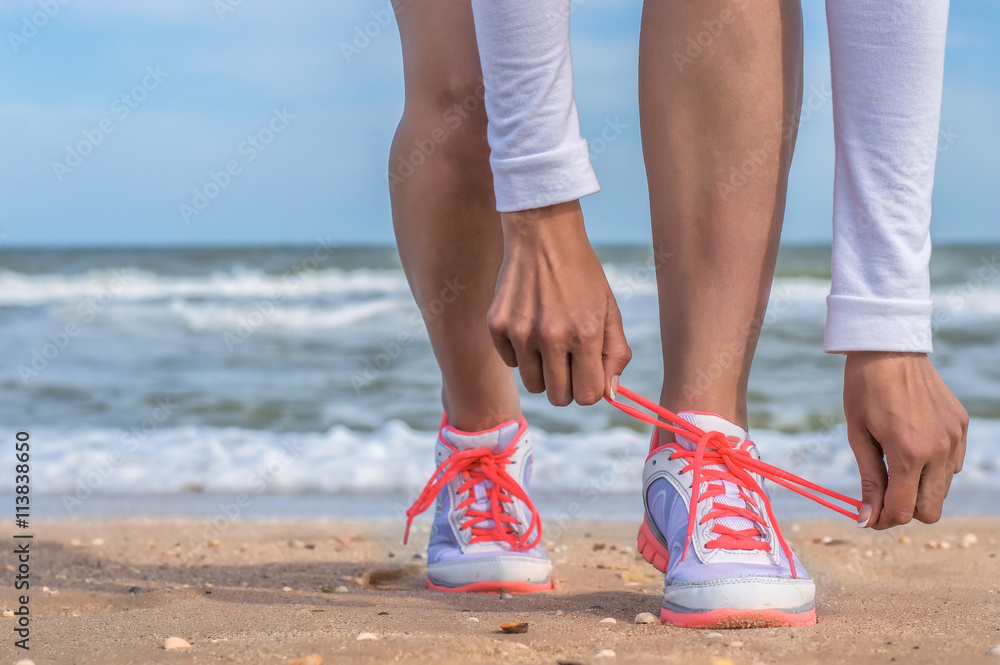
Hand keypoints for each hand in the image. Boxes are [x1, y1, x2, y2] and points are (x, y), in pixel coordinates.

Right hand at [488, 201, 630, 405]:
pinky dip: (521, 353)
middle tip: (569, 362)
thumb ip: (616, 353)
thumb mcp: (609, 309)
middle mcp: (550, 336)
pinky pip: (511, 363)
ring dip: (543, 372)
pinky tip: (529, 324)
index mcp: (585, 333)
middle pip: (559, 397)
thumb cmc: (582, 274)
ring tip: (549, 342)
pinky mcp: (496, 326)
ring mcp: (519, 332)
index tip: (588, 374)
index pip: (588, 395)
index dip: (591, 388)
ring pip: (533, 385)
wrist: (542, 235)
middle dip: (568, 387)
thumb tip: (609, 393)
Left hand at [843, 352, 967, 528]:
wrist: (889, 348)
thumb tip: (867, 519)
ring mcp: (955, 438)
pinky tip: (913, 444)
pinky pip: (952, 464)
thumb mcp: (858, 436)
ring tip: (895, 461)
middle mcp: (939, 449)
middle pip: (930, 509)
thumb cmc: (864, 390)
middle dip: (905, 509)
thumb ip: (868, 480)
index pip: (903, 510)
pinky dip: (933, 466)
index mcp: (908, 453)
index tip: (869, 517)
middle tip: (882, 495)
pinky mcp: (962, 427)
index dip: (883, 520)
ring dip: (919, 486)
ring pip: (942, 488)